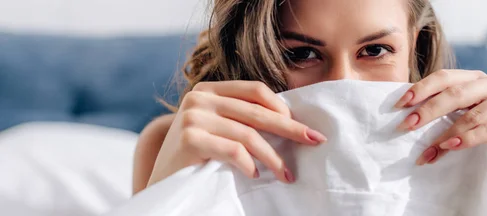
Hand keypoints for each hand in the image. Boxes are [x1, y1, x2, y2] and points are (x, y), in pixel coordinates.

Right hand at [147, 81, 326, 186]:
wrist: (161, 183)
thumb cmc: (195, 158)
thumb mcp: (218, 130)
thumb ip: (242, 119)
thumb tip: (290, 124)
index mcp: (209, 89)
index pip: (255, 90)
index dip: (282, 108)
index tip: (303, 127)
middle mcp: (199, 97)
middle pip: (257, 112)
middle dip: (290, 129)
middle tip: (314, 141)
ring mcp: (193, 116)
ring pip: (248, 134)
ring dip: (273, 157)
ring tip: (286, 174)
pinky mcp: (189, 138)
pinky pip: (232, 150)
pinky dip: (248, 164)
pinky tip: (255, 174)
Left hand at [395, 70, 486, 165]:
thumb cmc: (481, 139)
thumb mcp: (457, 120)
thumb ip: (438, 111)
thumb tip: (402, 113)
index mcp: (476, 79)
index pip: (445, 77)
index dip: (421, 89)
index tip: (399, 105)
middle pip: (456, 93)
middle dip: (428, 110)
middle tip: (406, 126)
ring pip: (472, 114)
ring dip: (445, 133)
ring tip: (427, 149)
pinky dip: (468, 139)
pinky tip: (450, 147)